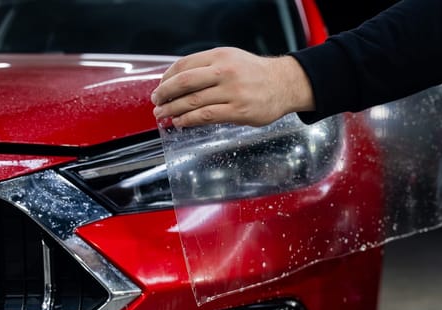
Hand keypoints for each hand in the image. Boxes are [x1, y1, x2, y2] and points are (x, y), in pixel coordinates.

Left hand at [151, 47, 314, 127]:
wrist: (285, 84)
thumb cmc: (256, 74)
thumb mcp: (231, 59)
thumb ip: (207, 67)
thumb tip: (179, 83)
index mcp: (220, 56)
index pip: (183, 65)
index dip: (166, 78)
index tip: (159, 87)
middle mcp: (225, 71)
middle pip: (184, 83)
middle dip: (164, 94)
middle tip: (156, 102)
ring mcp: (232, 92)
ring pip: (192, 102)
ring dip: (173, 110)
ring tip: (163, 115)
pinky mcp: (238, 111)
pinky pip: (205, 116)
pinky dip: (188, 120)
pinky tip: (180, 122)